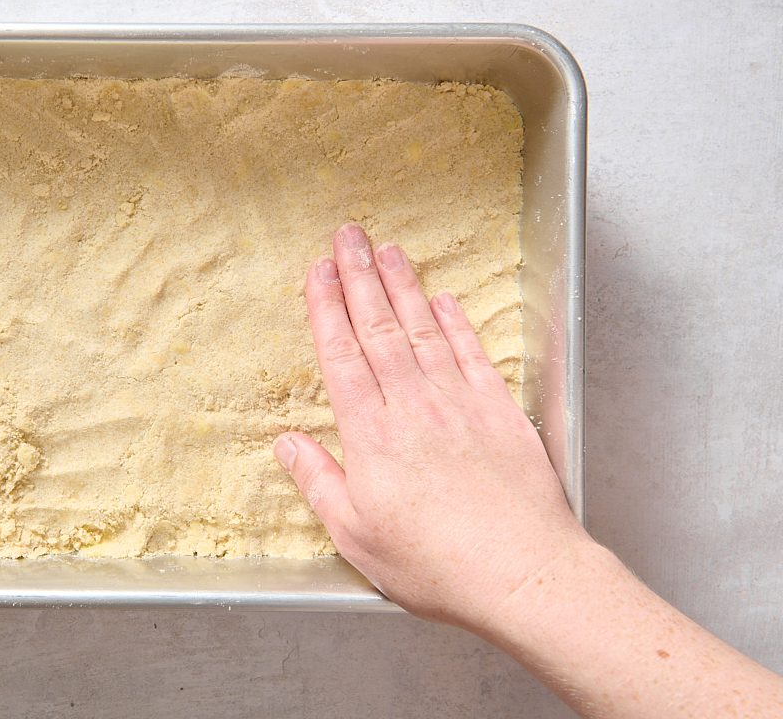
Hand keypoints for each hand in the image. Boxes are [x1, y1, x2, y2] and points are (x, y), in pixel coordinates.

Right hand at [275, 223, 591, 629]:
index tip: (318, 271)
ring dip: (403, 286)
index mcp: (371, 436)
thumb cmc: (436, 564)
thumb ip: (318, 482)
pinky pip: (472, 354)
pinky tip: (444, 300)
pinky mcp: (500, 412)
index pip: (342, 356)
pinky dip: (456, 323)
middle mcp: (413, 407)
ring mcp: (461, 404)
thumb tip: (287, 443)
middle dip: (359, 277)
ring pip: (424, 330)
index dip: (327, 308)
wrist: (523, 574)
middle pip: (380, 329)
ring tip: (388, 250)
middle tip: (348, 235)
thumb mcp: (356, 536)